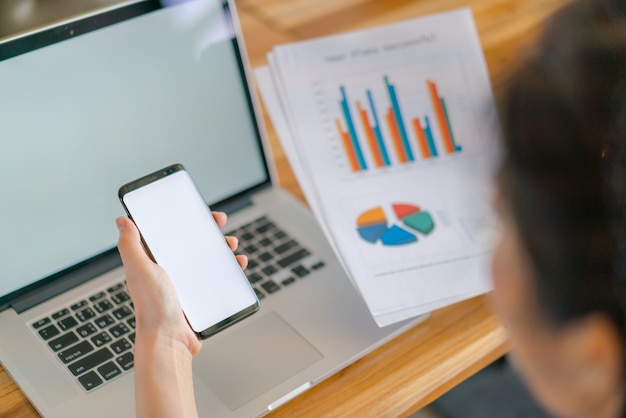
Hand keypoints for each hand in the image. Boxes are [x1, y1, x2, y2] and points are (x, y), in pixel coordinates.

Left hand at [115, 212, 247, 355]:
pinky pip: (217, 277)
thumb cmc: (153, 308)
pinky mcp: (199, 296)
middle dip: (208, 231)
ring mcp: (186, 284)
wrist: (169, 340)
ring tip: (231, 246)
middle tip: (219, 225)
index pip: (171, 233)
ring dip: (222, 249)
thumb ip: (130, 245)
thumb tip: (123, 221)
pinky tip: (237, 266)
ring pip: (208, 259)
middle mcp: (170, 271)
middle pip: (193, 243)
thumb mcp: (140, 270)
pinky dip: (229, 269)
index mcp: (154, 261)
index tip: (198, 212)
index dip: (185, 219)